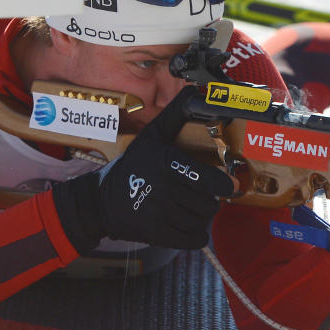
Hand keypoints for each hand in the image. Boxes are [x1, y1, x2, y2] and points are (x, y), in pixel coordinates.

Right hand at [52, 90, 234, 251]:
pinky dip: (194, 235)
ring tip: (187, 208)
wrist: (101, 201)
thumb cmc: (133, 166)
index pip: (208, 179)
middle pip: (209, 203)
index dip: (223, 184)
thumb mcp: (152, 136)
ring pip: (202, 221)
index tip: (229, 186)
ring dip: (200, 217)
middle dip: (207, 200)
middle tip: (196, 195)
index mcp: (166, 163)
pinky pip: (194, 239)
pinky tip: (184, 224)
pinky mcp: (157, 234)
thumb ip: (175, 115)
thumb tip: (193, 90)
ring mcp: (160, 213)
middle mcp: (164, 188)